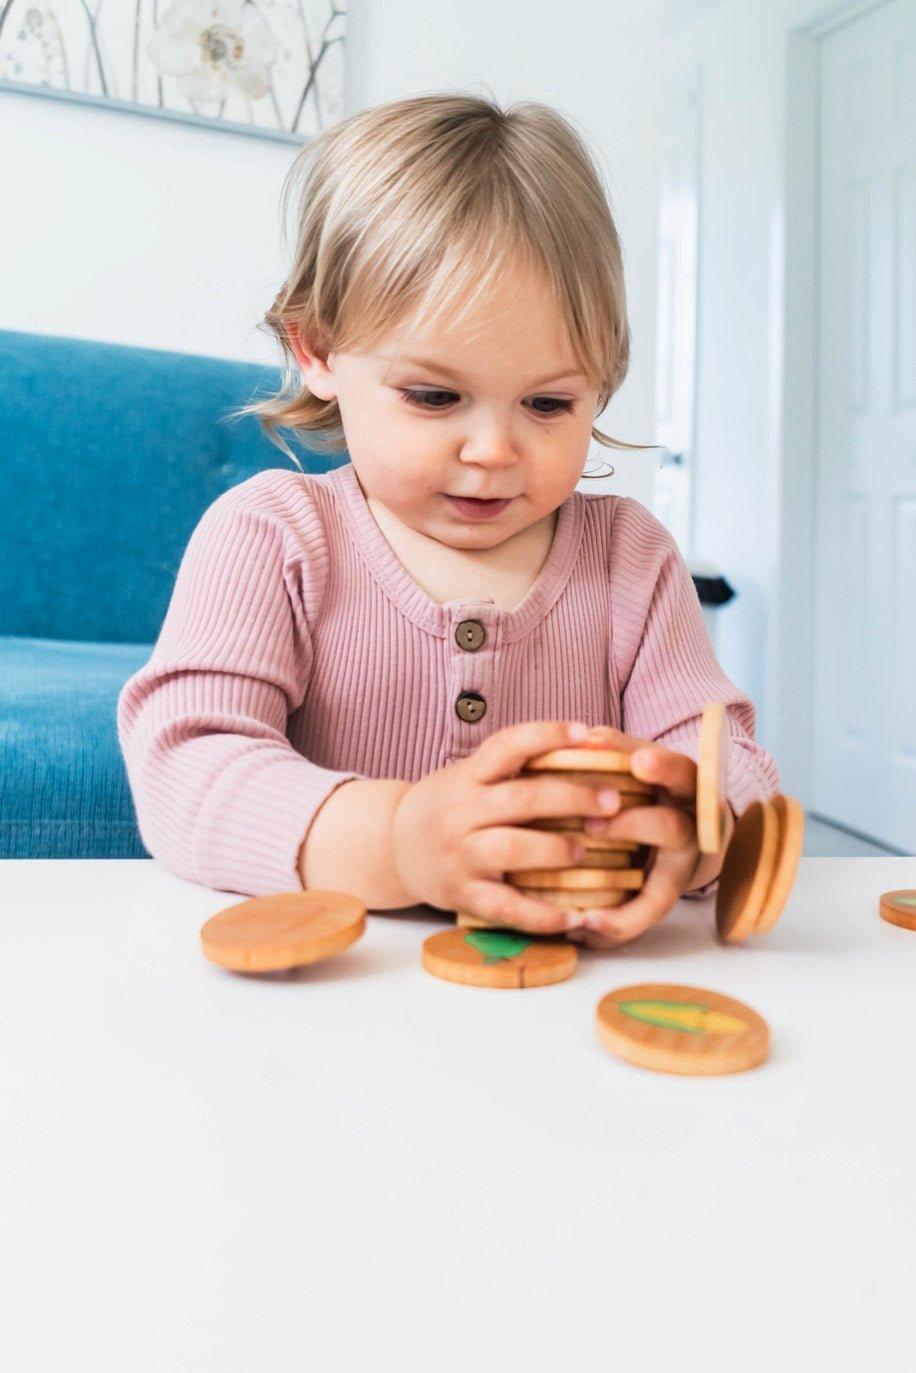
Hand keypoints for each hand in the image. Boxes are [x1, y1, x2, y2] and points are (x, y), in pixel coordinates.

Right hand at [392, 720, 626, 934]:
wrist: (392, 847)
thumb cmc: (448, 806)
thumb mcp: (469, 777)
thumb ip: (514, 768)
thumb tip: (588, 747)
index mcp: (467, 777)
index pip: (507, 745)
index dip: (546, 735)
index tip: (586, 733)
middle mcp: (461, 812)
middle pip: (520, 799)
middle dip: (572, 797)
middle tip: (613, 800)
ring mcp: (460, 855)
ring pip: (511, 849)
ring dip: (555, 850)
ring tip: (585, 852)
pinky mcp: (461, 894)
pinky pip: (505, 907)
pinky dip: (542, 916)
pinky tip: (574, 917)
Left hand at [564, 726, 734, 950]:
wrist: (689, 823)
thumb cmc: (651, 785)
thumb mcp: (640, 758)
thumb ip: (615, 747)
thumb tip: (586, 736)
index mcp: (685, 785)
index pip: (679, 771)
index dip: (661, 767)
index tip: (639, 761)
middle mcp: (690, 827)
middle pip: (670, 828)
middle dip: (632, 826)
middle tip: (593, 823)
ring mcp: (681, 866)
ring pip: (663, 888)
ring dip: (623, 903)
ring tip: (585, 909)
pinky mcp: (666, 894)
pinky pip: (645, 917)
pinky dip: (619, 925)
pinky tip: (586, 926)